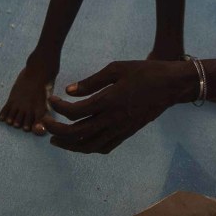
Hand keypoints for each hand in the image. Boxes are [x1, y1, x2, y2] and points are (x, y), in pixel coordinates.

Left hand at [43, 60, 189, 153]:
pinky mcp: (127, 133)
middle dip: (56, 131)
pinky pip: (103, 147)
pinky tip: (82, 142)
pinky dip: (88, 148)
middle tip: (45, 124)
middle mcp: (112, 119)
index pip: (75, 111)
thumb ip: (92, 81)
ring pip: (88, 145)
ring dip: (69, 145)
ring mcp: (120, 129)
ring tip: (56, 140)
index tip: (51, 100)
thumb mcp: (117, 68)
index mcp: (108, 100)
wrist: (171, 85)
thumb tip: (70, 91)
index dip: (58, 107)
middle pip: (77, 133)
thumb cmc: (145, 71)